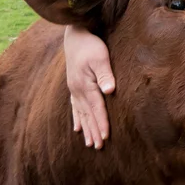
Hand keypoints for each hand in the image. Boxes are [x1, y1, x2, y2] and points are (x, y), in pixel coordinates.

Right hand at [64, 26, 114, 148]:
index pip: (96, 108)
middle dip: (93, 131)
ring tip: (88, 143)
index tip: (105, 138)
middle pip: (88, 115)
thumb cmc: (90, 46)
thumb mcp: (100, 57)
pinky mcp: (74, 86)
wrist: (75, 37)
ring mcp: (74, 89)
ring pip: (81, 113)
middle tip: (97, 147)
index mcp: (85, 85)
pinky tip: (76, 127)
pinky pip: (74, 107)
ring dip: (86, 128)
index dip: (101, 123)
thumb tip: (110, 90)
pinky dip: (77, 118)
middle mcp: (78, 90)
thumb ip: (105, 74)